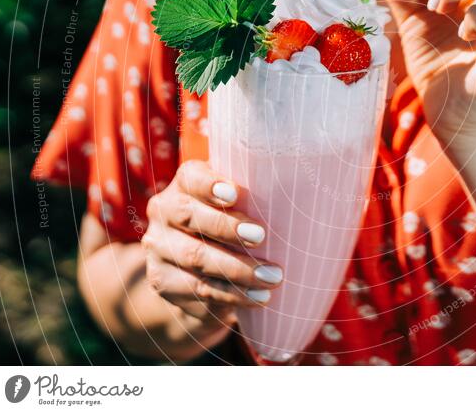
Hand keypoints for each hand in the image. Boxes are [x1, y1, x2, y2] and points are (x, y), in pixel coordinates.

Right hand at [142, 160, 282, 325]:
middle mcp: (164, 210)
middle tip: (262, 236)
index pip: (191, 177)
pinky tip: (260, 297)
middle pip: (189, 215)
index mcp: (185, 184)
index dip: (210, 184)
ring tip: (274, 277)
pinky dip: (233, 295)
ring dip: (238, 269)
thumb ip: (261, 195)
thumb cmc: (235, 228)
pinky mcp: (162, 281)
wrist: (197, 275)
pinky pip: (199, 289)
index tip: (235, 193)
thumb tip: (317, 195)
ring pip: (195, 256)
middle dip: (227, 227)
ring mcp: (158, 247)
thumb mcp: (242, 207)